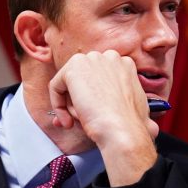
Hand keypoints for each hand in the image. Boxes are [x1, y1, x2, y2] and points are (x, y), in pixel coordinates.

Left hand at [48, 50, 158, 185]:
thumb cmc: (131, 125)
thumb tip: (116, 112)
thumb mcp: (132, 107)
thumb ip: (118, 101)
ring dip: (70, 106)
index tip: (89, 115)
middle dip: (77, 102)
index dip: (90, 98)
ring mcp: (92, 60)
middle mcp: (109, 57)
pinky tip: (67, 120)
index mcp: (125, 64)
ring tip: (79, 121)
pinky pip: (55, 86)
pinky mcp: (74, 68)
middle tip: (78, 121)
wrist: (123, 131)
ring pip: (69, 84)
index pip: (97, 77)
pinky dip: (57, 105)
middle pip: (82, 79)